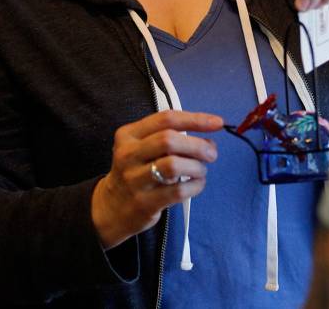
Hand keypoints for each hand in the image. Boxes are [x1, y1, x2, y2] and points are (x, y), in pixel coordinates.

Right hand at [91, 110, 222, 249]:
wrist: (110, 208)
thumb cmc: (135, 172)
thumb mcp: (141, 147)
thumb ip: (169, 137)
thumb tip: (208, 139)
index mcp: (129, 135)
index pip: (166, 119)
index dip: (195, 119)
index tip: (217, 122)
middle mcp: (128, 154)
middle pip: (169, 140)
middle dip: (198, 145)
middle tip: (212, 153)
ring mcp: (134, 179)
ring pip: (174, 165)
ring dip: (197, 166)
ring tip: (201, 170)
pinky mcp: (144, 203)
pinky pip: (178, 191)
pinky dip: (195, 185)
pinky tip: (197, 184)